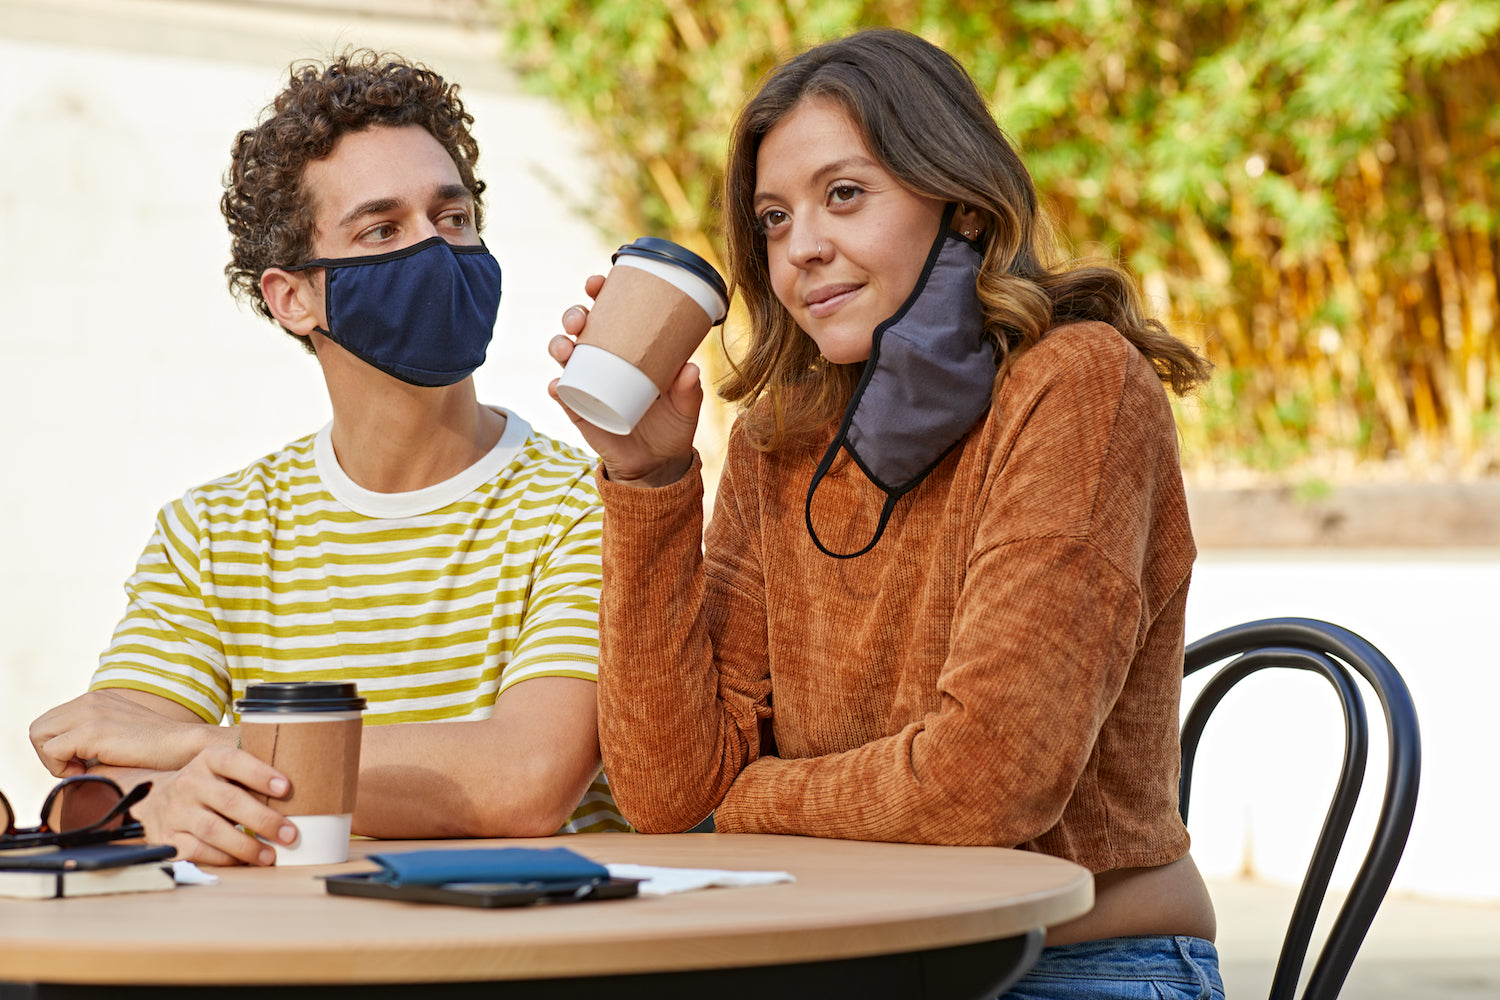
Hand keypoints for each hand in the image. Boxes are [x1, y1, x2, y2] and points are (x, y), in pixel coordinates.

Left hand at [29, 690, 227, 776]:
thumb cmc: (156, 748)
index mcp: (95, 700)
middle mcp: (89, 701)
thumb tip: (70, 760)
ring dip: (54, 760)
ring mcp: (90, 713)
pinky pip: (52, 751)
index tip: (82, 761)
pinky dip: (62, 767)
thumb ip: (94, 735)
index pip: (50, 723)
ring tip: (83, 768)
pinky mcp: (92, 730)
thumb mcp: (119, 732)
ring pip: (38, 736)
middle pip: (38, 728)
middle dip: (50, 753)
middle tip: (78, 767)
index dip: (58, 747)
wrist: (183, 745)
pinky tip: (88, 770)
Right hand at [133, 746, 296, 865]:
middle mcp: (189, 782)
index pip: (234, 761)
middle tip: (289, 834)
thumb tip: (304, 780)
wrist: (153, 802)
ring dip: (246, 845)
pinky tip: (244, 861)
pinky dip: (225, 858)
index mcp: (208, 759)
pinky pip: (199, 851)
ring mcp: (176, 811)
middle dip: (263, 819)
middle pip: (229, 800)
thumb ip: (251, 773)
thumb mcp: (222, 770)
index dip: (260, 773)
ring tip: (270, 855)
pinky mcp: (168, 838)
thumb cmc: (206, 786)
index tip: (286, 787)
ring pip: (214, 830)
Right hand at [548, 273, 701, 487]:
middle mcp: (603, 359)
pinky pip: (561, 394)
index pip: (611, 312)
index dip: (600, 292)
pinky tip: (558, 384)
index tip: (597, 282)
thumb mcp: (685, 407)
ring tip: (566, 347)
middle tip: (580, 318)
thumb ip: (688, 389)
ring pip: (564, 354)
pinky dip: (556, 387)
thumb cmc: (672, 425)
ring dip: (559, 344)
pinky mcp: (578, 409)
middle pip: (581, 327)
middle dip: (573, 314)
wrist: (656, 464)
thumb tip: (690, 368)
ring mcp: (587, 383)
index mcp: (629, 348)